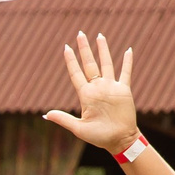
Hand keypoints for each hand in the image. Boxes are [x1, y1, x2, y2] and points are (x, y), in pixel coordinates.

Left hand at [43, 31, 138, 155]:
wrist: (119, 140)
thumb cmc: (99, 137)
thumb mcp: (79, 129)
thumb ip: (64, 119)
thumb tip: (46, 115)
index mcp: (86, 95)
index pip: (76, 73)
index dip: (71, 61)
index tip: (66, 48)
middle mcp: (97, 88)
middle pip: (90, 64)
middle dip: (84, 49)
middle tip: (80, 34)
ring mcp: (110, 87)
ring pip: (106, 64)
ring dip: (103, 50)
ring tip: (99, 36)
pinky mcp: (124, 90)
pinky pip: (125, 73)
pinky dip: (127, 62)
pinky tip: (128, 50)